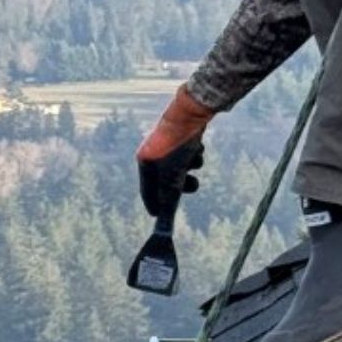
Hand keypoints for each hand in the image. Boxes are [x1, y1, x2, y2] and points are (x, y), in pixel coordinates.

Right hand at [137, 85, 212, 216]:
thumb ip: (167, 203)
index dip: (155, 205)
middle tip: (189, 186)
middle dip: (180, 184)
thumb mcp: (172, 180)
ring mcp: (168, 146)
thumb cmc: (176, 148)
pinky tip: (197, 147)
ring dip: (191, 168)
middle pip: (167, 180)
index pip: (148, 191)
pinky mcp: (183, 139)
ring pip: (182, 168)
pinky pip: (190, 155)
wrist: (190, 115)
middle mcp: (154, 153)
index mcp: (145, 162)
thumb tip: (163, 226)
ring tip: (193, 161)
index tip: (161, 217)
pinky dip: (195, 156)